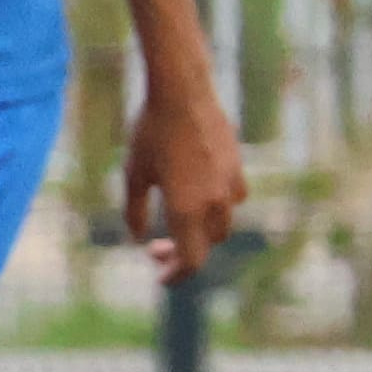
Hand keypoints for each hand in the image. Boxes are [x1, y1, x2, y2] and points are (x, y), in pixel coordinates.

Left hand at [117, 64, 245, 281]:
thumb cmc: (150, 134)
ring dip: (202, 232)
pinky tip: (197, 195)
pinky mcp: (238, 166)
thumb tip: (138, 239)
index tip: (160, 277)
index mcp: (185, 209)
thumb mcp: (133, 175)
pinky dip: (217, 208)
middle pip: (206, 245)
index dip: (175, 275)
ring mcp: (230, 183)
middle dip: (183, 252)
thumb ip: (135, 212)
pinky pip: (234, 198)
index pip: (190, 260)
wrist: (183, 94)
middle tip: (156, 247)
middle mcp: (214, 201)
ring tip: (176, 223)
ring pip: (223, 224)